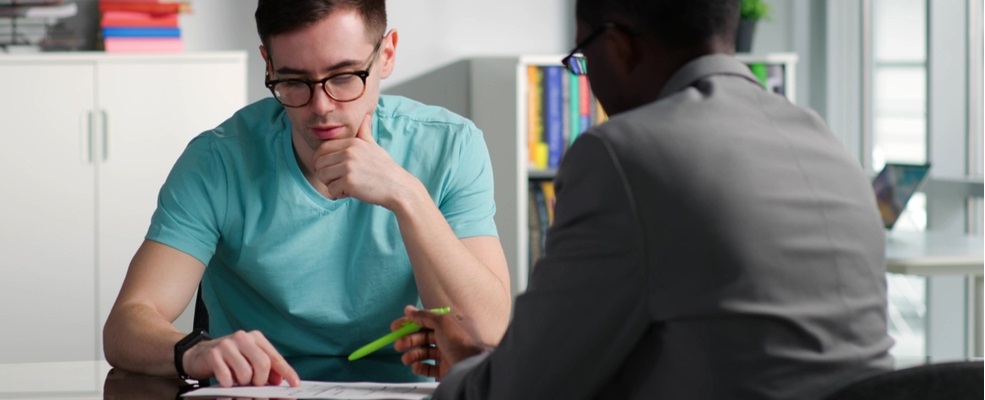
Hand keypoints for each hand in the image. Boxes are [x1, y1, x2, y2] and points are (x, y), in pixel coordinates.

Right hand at [182, 330, 300, 387]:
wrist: (198, 354)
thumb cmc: (228, 359)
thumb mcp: (249, 359)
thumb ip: (266, 368)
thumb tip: (280, 382)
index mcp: (256, 338)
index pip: (275, 357)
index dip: (287, 372)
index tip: (295, 384)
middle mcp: (243, 338)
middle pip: (263, 364)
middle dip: (261, 381)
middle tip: (255, 385)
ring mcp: (227, 345)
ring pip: (245, 373)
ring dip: (243, 383)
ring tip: (237, 380)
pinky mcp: (213, 355)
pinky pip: (227, 377)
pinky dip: (228, 384)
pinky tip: (225, 379)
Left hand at [312, 114, 417, 207]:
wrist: (399, 187)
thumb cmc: (386, 169)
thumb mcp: (374, 146)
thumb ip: (365, 132)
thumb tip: (365, 116)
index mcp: (352, 143)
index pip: (322, 148)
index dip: (320, 160)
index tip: (328, 169)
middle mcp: (348, 152)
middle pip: (319, 163)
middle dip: (325, 174)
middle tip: (337, 180)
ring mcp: (348, 166)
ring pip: (322, 177)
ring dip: (331, 185)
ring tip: (345, 186)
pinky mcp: (349, 181)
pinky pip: (331, 190)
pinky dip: (339, 194)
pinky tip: (351, 192)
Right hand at [392, 305, 491, 378]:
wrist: (471, 364)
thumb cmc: (461, 341)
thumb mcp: (442, 321)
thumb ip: (424, 315)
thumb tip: (409, 310)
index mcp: (451, 323)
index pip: (426, 321)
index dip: (410, 323)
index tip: (396, 327)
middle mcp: (449, 338)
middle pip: (424, 337)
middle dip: (409, 340)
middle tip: (398, 345)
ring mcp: (447, 354)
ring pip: (425, 352)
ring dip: (412, 354)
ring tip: (405, 359)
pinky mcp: (445, 368)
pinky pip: (429, 367)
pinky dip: (420, 367)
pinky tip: (415, 366)